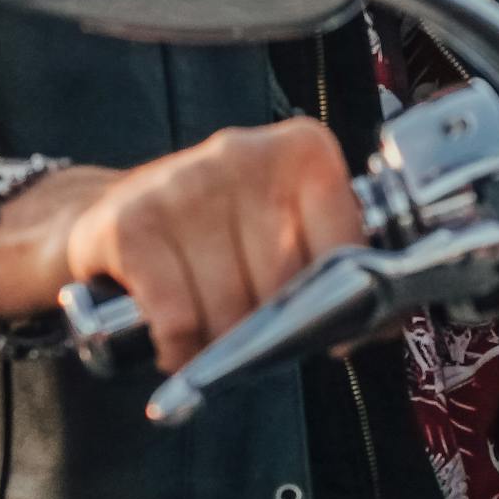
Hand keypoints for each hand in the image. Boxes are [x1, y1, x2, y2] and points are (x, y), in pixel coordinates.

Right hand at [58, 118, 364, 371]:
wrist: (110, 212)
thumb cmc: (214, 234)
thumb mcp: (282, 231)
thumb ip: (338, 265)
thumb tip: (388, 319)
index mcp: (299, 151)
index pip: (347, 247)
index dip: (339, 301)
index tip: (322, 322)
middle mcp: (241, 153)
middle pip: (284, 287)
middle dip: (270, 328)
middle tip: (251, 329)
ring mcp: (182, 184)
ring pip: (230, 310)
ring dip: (220, 345)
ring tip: (209, 330)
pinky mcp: (130, 223)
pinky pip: (177, 319)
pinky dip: (179, 347)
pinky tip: (176, 338)